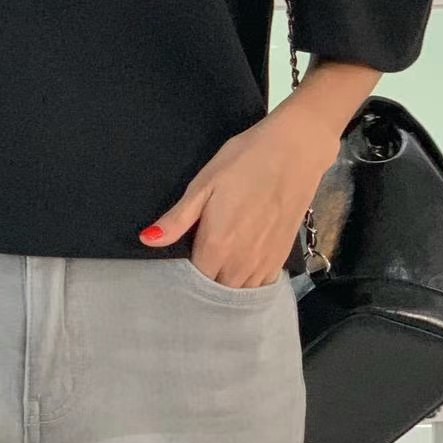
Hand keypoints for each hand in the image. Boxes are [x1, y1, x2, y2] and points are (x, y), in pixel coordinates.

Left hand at [138, 103, 339, 286]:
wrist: (296, 150)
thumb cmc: (245, 161)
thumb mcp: (204, 184)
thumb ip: (177, 219)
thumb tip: (147, 240)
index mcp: (217, 245)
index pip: (193, 281)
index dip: (182, 277)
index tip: (176, 266)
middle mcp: (241, 262)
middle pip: (215, 292)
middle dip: (202, 286)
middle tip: (195, 265)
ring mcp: (264, 261)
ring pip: (239, 292)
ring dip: (225, 287)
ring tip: (216, 268)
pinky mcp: (282, 256)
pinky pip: (261, 286)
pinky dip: (248, 284)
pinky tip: (240, 268)